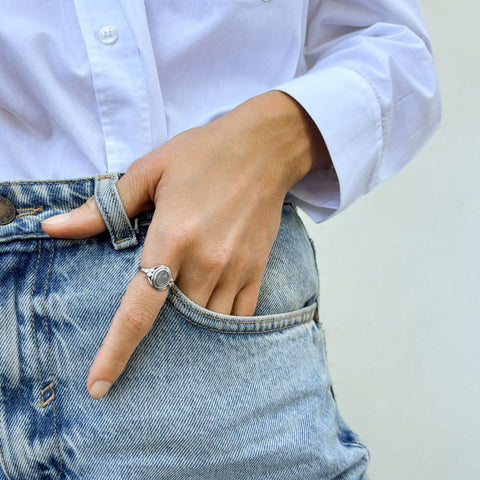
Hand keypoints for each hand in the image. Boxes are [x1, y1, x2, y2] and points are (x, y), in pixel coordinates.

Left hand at [41, 91, 329, 399]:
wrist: (265, 148)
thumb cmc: (204, 154)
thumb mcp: (149, 171)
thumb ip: (103, 208)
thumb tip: (54, 228)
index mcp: (173, 236)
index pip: (139, 309)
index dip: (116, 351)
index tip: (99, 384)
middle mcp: (206, 261)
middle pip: (175, 322)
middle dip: (156, 341)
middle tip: (144, 349)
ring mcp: (235, 268)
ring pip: (207, 323)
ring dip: (188, 335)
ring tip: (175, 337)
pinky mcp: (256, 269)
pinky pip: (237, 315)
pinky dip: (219, 326)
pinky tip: (207, 324)